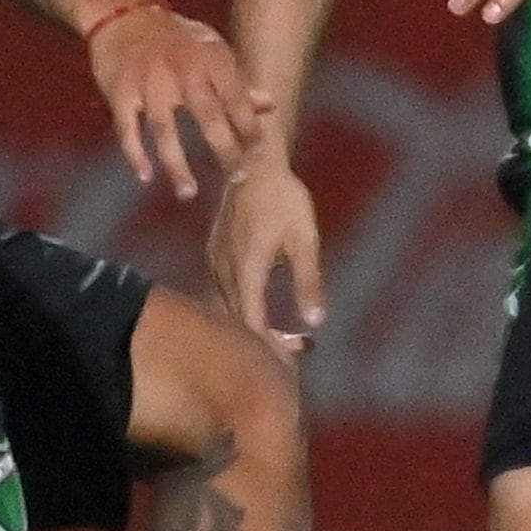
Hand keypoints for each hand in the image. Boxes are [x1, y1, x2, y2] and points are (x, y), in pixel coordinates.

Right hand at [90, 7, 272, 200]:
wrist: (122, 14)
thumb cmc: (175, 38)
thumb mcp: (210, 49)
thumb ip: (238, 80)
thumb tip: (270, 104)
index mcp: (209, 59)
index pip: (237, 98)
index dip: (250, 128)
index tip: (260, 155)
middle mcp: (181, 71)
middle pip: (207, 116)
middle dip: (225, 149)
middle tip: (237, 178)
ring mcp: (148, 82)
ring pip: (164, 129)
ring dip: (176, 163)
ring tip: (188, 193)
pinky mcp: (120, 92)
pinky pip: (127, 128)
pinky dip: (135, 154)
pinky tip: (145, 177)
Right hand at [210, 157, 327, 353]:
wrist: (254, 164)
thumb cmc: (285, 200)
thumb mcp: (305, 240)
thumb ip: (309, 282)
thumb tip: (315, 322)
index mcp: (246, 272)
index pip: (253, 325)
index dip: (269, 350)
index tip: (289, 367)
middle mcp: (224, 272)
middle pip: (238, 322)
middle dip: (261, 344)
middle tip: (289, 361)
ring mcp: (215, 264)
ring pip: (228, 309)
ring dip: (249, 328)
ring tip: (276, 345)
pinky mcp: (214, 256)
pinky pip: (223, 294)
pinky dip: (240, 310)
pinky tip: (256, 317)